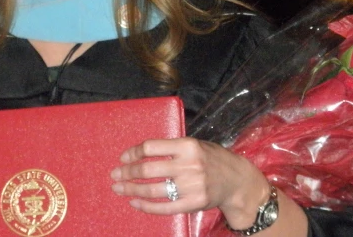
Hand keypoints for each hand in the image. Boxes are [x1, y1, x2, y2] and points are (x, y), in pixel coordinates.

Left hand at [110, 137, 266, 225]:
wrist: (238, 181)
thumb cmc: (212, 159)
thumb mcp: (195, 145)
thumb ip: (171, 148)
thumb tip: (139, 154)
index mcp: (187, 146)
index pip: (151, 147)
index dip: (133, 153)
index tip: (123, 158)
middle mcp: (189, 165)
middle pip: (148, 170)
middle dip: (127, 173)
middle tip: (115, 175)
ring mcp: (191, 186)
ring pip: (152, 190)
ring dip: (131, 190)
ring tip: (119, 189)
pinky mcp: (193, 203)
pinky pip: (164, 207)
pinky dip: (146, 206)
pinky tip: (135, 203)